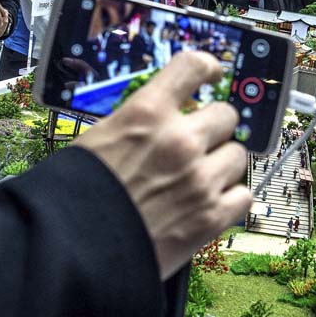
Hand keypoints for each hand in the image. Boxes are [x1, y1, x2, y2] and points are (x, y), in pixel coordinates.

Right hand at [73, 51, 250, 278]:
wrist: (72, 249)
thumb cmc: (76, 196)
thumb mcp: (100, 139)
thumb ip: (141, 124)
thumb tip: (164, 119)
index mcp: (146, 113)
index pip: (192, 67)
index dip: (207, 68)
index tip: (212, 74)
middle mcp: (179, 140)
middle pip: (227, 115)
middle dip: (214, 127)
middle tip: (200, 142)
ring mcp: (199, 179)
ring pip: (238, 156)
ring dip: (223, 164)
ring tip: (201, 178)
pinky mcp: (210, 218)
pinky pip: (243, 196)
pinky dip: (230, 199)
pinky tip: (210, 203)